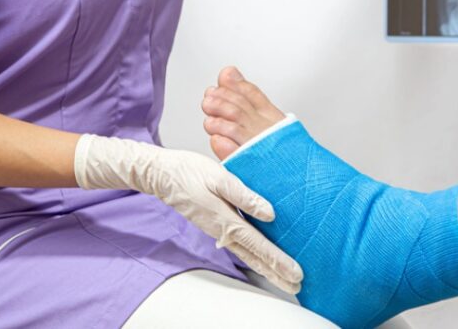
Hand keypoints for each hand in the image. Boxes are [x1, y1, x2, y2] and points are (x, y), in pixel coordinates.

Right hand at [73, 133, 303, 293]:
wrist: (161, 175)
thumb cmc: (188, 171)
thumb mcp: (219, 177)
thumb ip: (245, 196)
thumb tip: (269, 213)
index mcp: (226, 219)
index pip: (258, 245)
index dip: (278, 260)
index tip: (295, 273)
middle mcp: (223, 230)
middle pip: (254, 257)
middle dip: (276, 272)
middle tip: (296, 285)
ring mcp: (218, 230)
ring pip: (246, 255)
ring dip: (266, 268)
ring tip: (283, 279)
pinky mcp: (215, 225)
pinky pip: (239, 246)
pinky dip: (253, 256)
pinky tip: (261, 258)